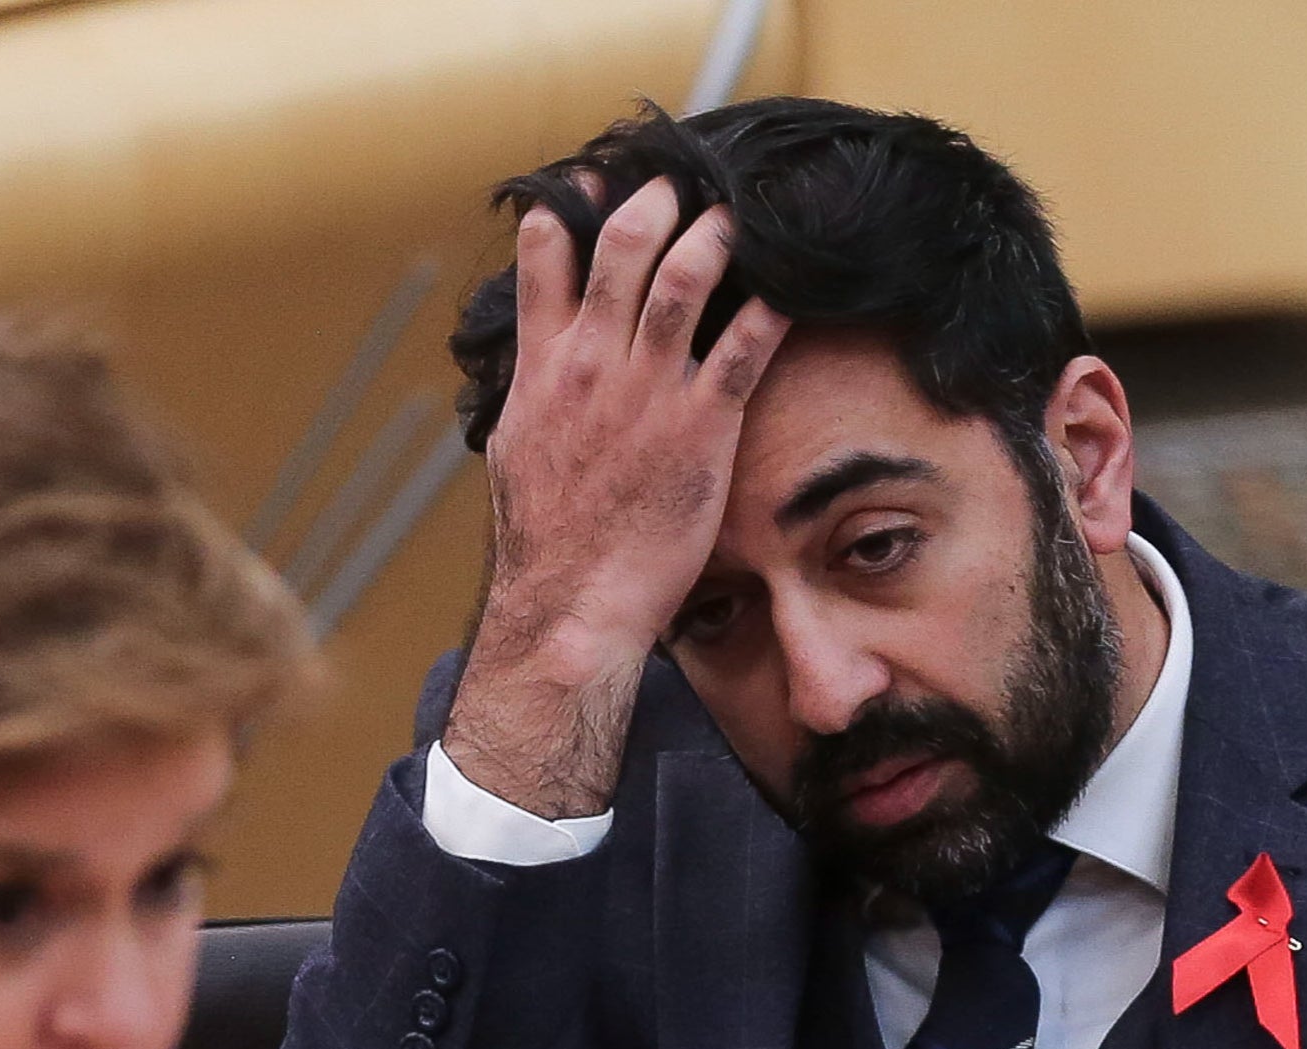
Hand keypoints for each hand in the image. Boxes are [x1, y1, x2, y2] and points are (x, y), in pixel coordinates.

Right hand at [447, 179, 789, 819]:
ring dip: (716, 235)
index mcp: (545, 369)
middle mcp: (593, 365)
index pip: (545, 259)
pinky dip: (771, 308)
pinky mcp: (702, 427)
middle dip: (655, 202)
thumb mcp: (516, 452)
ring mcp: (649, 392)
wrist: (571, 606)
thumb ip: (531, 394)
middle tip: (679, 186)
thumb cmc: (546, 543)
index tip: (593, 184)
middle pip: (624, 248)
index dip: (571, 210)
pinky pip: (745, 348)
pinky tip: (790, 287)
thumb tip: (537, 368)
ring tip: (737, 216)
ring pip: (686, 279)